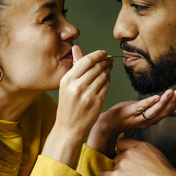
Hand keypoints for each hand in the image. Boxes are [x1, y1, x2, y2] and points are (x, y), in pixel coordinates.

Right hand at [43, 46, 112, 167]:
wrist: (69, 127)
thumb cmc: (68, 104)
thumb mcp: (66, 85)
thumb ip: (74, 66)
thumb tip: (77, 48)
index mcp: (68, 80)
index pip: (86, 60)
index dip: (98, 54)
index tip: (103, 53)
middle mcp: (77, 86)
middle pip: (97, 67)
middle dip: (105, 61)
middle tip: (109, 59)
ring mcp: (88, 95)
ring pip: (104, 75)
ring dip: (108, 69)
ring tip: (109, 66)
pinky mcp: (97, 102)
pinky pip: (107, 86)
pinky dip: (108, 80)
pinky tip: (107, 78)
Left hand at [88, 89, 175, 156]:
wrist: (110, 123)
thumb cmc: (128, 116)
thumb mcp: (146, 114)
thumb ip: (161, 112)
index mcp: (151, 121)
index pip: (165, 114)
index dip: (174, 108)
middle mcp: (146, 121)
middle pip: (161, 112)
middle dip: (171, 102)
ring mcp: (137, 117)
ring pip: (153, 111)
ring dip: (164, 102)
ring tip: (171, 93)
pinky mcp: (129, 111)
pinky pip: (141, 107)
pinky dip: (149, 102)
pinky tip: (156, 97)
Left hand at [100, 138, 175, 175]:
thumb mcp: (158, 157)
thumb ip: (144, 154)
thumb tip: (139, 161)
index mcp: (140, 146)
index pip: (121, 144)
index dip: (122, 153)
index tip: (124, 161)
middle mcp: (129, 152)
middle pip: (117, 158)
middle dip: (121, 167)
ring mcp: (122, 164)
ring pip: (112, 169)